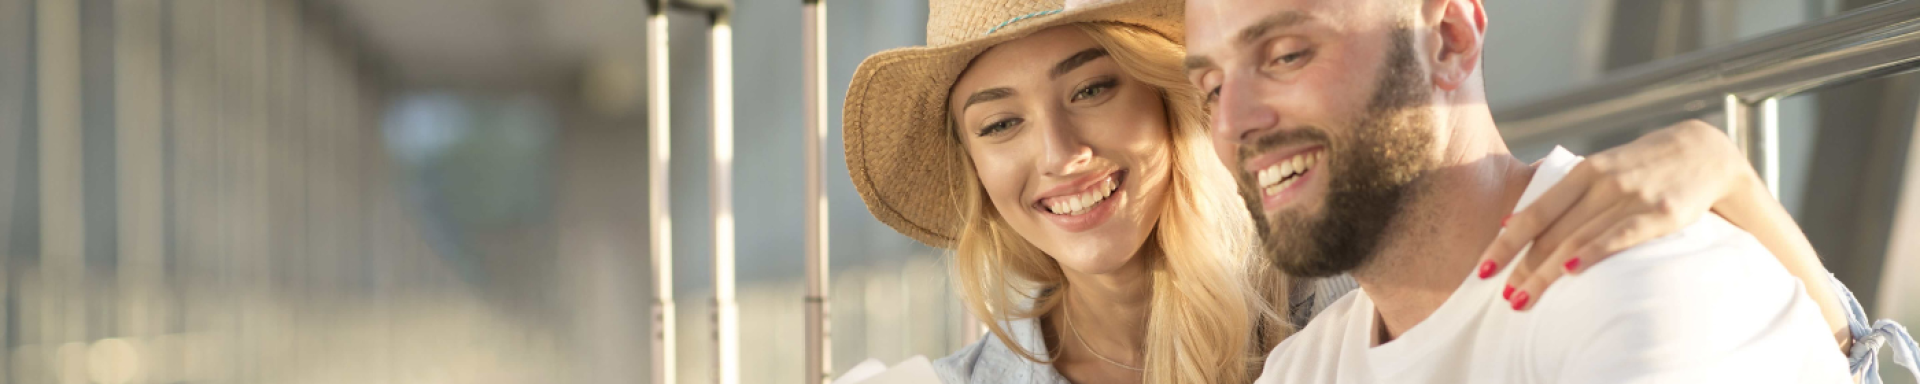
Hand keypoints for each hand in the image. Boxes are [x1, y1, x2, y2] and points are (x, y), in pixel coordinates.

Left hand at [1477, 120, 1750, 309]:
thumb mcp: (1600, 169)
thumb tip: (1510, 221)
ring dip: (1546, 272)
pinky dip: (1592, 253)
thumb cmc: (1641, 168)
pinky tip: (1569, 271)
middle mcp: (1604, 182)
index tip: (1483, 269)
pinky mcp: (1662, 214)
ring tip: (1523, 298)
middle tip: (1502, 297)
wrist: (1705, 153)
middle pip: (1552, 232)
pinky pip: (1620, 237)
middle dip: (1523, 267)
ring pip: (1579, 239)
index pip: (1535, 213)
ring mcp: (1633, 197)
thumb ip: (1562, 194)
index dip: (1506, 242)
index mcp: (1584, 172)